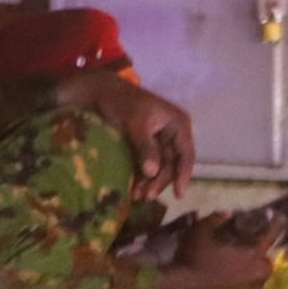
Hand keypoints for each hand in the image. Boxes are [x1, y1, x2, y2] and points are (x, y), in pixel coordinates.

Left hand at [48, 71, 194, 197]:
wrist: (100, 92)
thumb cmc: (122, 102)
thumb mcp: (136, 123)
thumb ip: (146, 147)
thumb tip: (152, 172)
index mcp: (178, 124)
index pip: (186, 154)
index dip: (183, 175)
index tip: (178, 194)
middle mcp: (173, 133)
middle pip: (172, 164)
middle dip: (160, 181)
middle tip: (146, 196)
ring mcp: (159, 140)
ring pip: (160, 167)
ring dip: (150, 182)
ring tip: (137, 196)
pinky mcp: (146, 146)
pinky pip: (148, 165)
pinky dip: (142, 176)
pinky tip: (134, 188)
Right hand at [150, 216, 277, 288]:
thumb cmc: (192, 260)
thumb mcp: (200, 232)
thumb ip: (216, 219)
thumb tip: (228, 213)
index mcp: (254, 254)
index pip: (272, 234)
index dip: (275, 224)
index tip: (279, 218)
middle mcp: (260, 276)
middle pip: (262, 262)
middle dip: (253, 258)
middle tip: (236, 256)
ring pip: (254, 282)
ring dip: (246, 277)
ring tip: (227, 276)